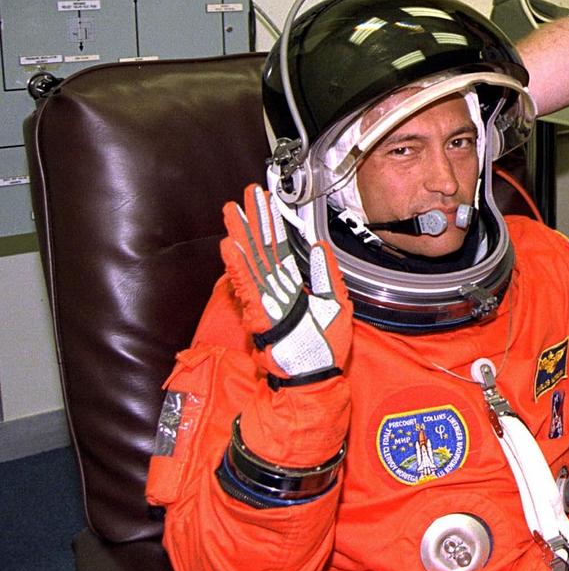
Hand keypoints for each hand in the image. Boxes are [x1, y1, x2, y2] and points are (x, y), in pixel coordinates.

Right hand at [221, 184, 351, 380]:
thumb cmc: (325, 347)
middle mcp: (276, 288)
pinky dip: (238, 265)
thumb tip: (318, 246)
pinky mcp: (260, 314)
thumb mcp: (336, 303)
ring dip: (240, 235)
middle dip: (254, 219)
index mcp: (293, 285)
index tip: (266, 202)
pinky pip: (247, 285)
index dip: (272, 224)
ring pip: (251, 260)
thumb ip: (326, 273)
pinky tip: (230, 245)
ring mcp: (266, 300)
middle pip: (262, 247)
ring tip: (231, 211)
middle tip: (247, 194)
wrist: (316, 376)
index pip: (279, 248)